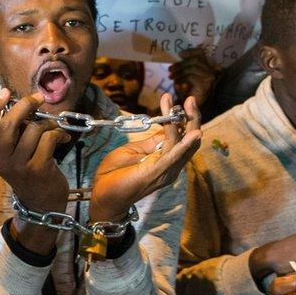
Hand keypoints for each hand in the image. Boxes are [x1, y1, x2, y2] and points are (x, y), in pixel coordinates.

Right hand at [0, 89, 70, 253]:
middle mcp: (2, 161)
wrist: (42, 205)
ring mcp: (19, 166)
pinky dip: (59, 134)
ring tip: (55, 127)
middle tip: (38, 98)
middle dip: (25, 105)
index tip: (5, 92)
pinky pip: (49, 139)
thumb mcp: (14, 156)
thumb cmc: (30, 173)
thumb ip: (14, 134)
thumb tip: (26, 104)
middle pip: (9, 124)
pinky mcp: (38, 169)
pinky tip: (63, 139)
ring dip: (48, 123)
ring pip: (33, 129)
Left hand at [89, 94, 201, 221]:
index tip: (178, 101)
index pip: (182, 137)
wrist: (102, 195)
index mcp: (166, 160)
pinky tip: (191, 134)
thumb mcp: (134, 150)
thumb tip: (167, 127)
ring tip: (183, 105)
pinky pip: (172, 156)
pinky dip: (183, 145)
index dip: (184, 119)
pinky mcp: (156, 173)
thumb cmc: (115, 173)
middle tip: (190, 99)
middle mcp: (171, 166)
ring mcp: (165, 170)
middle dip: (193, 119)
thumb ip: (152, 141)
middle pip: (189, 140)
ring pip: (182, 144)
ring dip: (185, 123)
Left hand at [170, 48, 218, 107]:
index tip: (179, 54)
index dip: (190, 51)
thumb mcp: (184, 75)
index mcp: (207, 66)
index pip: (200, 53)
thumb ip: (184, 66)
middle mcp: (211, 71)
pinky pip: (191, 77)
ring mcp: (209, 78)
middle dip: (181, 64)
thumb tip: (178, 56)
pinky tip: (176, 83)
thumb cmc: (186, 91)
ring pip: (193, 67)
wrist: (189, 109)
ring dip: (179, 71)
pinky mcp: (205, 86)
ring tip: (171, 77)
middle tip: (170, 69)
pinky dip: (181, 79)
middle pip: (196, 59)